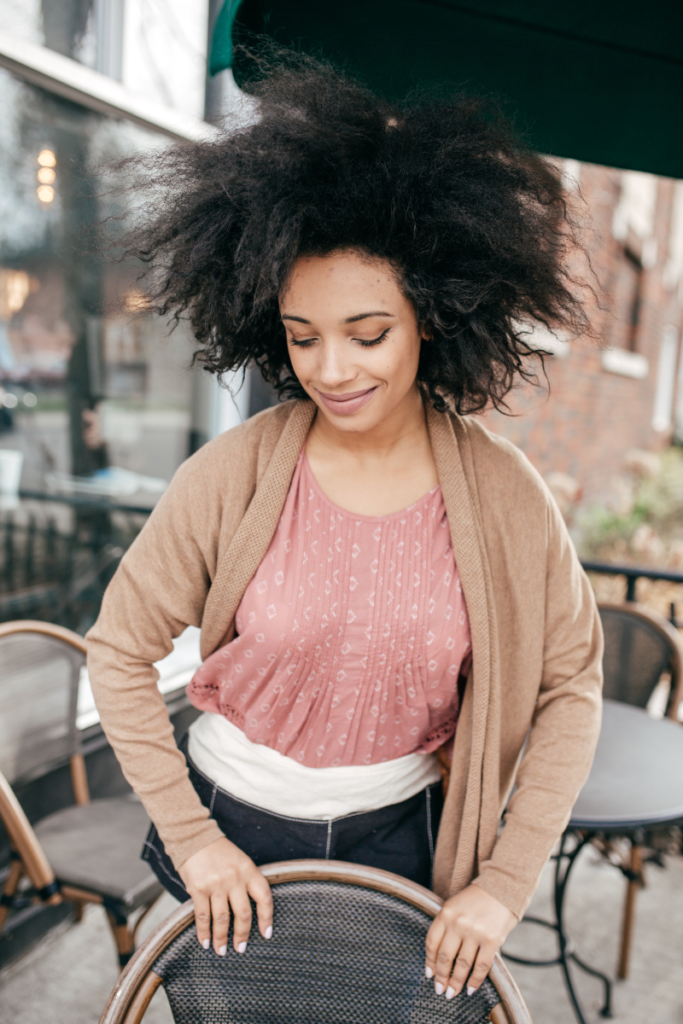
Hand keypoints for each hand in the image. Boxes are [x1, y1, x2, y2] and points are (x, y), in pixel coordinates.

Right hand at [178, 836, 272, 955]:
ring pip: (222, 919)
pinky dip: (204, 932)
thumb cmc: (218, 851)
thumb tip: (249, 912)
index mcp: (249, 870)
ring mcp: (216, 884)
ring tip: (221, 951)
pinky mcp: (198, 889)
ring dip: (222, 938)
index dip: (267, 918)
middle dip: (243, 935)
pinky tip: (205, 942)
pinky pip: (203, 916)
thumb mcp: (239, 861)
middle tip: (241, 949)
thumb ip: (246, 882)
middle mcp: (235, 878)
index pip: (264, 897)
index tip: (266, 933)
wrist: (194, 837)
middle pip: (243, 914)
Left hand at [425, 884, 516, 999]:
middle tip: (439, 990)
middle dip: (440, 977)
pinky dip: (475, 981)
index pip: (432, 942)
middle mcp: (458, 923)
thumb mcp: (455, 906)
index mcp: (446, 913)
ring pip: (462, 965)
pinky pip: (481, 966)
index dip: (429, 962)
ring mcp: (475, 932)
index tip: (429, 974)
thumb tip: (438, 958)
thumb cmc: (476, 900)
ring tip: (451, 993)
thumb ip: (446, 926)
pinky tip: (470, 989)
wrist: (502, 888)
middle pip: (445, 956)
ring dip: (456, 982)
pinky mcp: (491, 940)